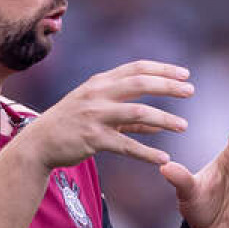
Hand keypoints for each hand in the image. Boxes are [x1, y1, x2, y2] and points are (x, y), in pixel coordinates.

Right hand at [14, 61, 193, 170]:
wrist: (38, 145)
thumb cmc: (70, 126)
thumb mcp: (96, 112)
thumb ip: (128, 117)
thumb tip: (158, 125)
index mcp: (99, 82)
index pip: (136, 68)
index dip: (162, 69)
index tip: (184, 74)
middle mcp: (97, 94)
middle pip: (139, 83)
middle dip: (168, 86)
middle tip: (190, 91)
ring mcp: (94, 115)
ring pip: (137, 112)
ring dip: (164, 118)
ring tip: (183, 126)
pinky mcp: (92, 139)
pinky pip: (126, 145)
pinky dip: (147, 153)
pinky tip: (163, 159)